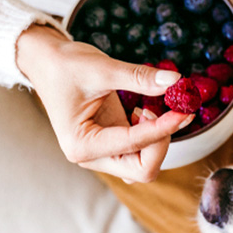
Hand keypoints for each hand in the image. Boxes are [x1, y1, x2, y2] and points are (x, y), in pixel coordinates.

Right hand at [16, 24, 192, 182]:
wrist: (47, 62)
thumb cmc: (66, 65)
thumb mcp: (102, 68)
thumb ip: (139, 77)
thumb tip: (175, 80)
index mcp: (82, 145)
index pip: (135, 145)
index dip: (164, 128)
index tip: (184, 110)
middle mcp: (90, 157)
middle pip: (142, 169)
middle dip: (161, 142)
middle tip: (166, 111)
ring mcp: (101, 154)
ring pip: (143, 165)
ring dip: (156, 141)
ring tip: (147, 108)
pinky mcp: (110, 145)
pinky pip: (140, 153)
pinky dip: (151, 137)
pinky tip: (142, 113)